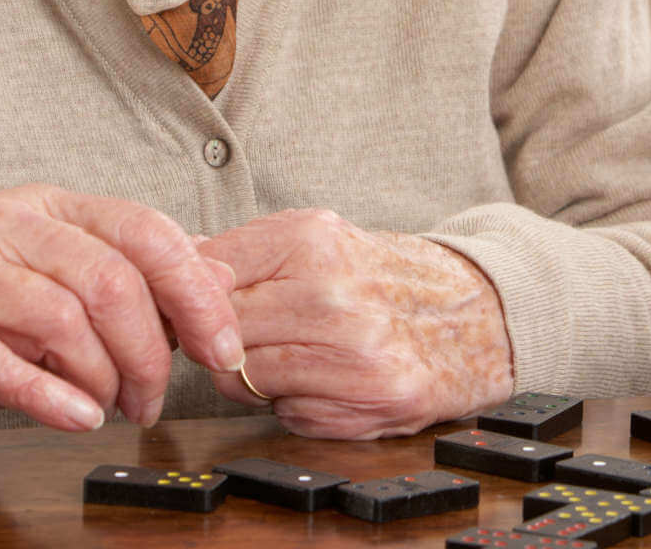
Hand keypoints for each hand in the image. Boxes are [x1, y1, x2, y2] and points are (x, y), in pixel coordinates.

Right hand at [0, 185, 245, 449]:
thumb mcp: (65, 289)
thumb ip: (138, 280)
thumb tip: (219, 277)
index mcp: (50, 205)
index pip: (143, 230)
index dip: (192, 291)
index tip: (222, 346)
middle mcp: (1, 221)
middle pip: (106, 278)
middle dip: (148, 350)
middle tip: (152, 399)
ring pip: (57, 316)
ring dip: (99, 377)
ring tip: (107, 408)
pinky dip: (46, 396)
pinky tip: (77, 417)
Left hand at [199, 209, 513, 437]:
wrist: (475, 315)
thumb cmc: (382, 277)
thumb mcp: (317, 238)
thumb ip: (244, 250)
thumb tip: (175, 262)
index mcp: (313, 242)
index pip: (207, 278)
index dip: (193, 298)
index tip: (197, 305)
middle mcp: (332, 296)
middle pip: (220, 334)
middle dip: (223, 339)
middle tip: (252, 333)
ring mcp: (352, 354)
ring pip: (244, 379)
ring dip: (255, 374)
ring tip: (293, 354)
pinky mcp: (367, 403)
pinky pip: (286, 413)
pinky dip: (295, 401)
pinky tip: (326, 379)